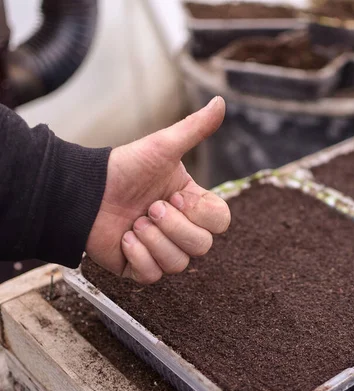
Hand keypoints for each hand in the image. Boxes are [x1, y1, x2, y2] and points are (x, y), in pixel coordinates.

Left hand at [85, 97, 229, 283]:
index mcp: (192, 204)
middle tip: (150, 207)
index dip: (198, 212)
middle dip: (173, 226)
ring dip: (154, 240)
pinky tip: (124, 237)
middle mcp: (181, 228)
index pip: (220, 221)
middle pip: (202, 246)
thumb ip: (195, 128)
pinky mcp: (140, 267)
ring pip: (180, 264)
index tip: (173, 194)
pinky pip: (154, 276)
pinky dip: (138, 256)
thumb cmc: (124, 167)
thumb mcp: (163, 146)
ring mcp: (162, 249)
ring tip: (134, 222)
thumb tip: (220, 101)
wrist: (84, 191)